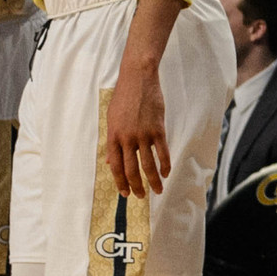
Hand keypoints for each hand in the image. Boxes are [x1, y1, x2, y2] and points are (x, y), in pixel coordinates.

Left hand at [104, 64, 169, 198]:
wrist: (137, 79)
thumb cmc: (123, 98)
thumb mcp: (112, 119)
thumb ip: (112, 142)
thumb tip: (110, 161)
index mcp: (113, 137)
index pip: (116, 167)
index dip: (121, 183)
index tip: (126, 193)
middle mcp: (127, 139)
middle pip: (131, 170)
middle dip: (137, 186)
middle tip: (141, 196)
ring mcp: (143, 135)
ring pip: (148, 165)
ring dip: (153, 180)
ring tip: (158, 190)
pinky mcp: (158, 129)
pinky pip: (162, 152)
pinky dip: (165, 165)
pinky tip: (166, 172)